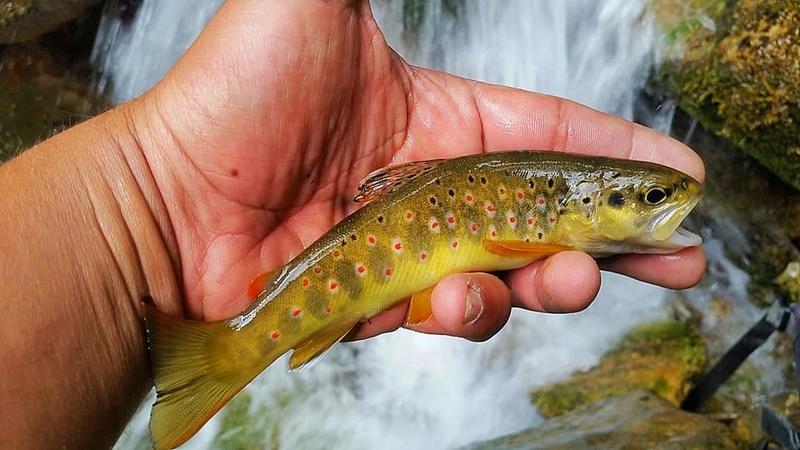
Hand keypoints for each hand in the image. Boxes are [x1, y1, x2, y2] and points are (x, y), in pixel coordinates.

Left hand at [130, 0, 704, 340]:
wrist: (169, 198)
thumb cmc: (232, 94)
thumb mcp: (312, 1)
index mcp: (436, 120)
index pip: (546, 136)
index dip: (611, 155)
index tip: (673, 176)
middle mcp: (431, 188)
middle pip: (544, 216)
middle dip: (613, 239)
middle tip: (671, 260)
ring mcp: (408, 250)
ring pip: (506, 274)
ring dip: (552, 282)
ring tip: (572, 281)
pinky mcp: (380, 302)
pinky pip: (443, 314)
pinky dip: (466, 314)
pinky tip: (463, 301)